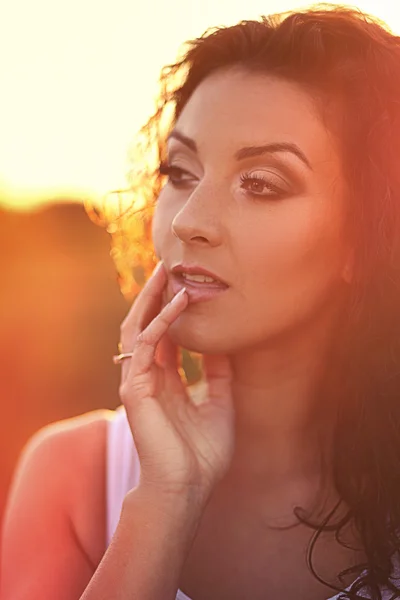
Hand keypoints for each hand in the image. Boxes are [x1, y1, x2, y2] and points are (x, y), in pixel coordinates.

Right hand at [118, 261, 235, 508]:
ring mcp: (138, 381)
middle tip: (167, 265)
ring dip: (150, 299)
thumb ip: (218, 371)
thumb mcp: (220, 401)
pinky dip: (161, 321)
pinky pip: (145, 345)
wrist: (189, 487)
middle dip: (154, 294)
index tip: (185, 283)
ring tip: (165, 271)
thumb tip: (224, 343)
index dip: (172, 308)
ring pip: (137, 327)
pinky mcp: (135, 388)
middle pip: (146, 324)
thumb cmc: (203, 453)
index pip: (163, 334)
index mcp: (165, 380)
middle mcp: (148, 375)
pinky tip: (179, 302)